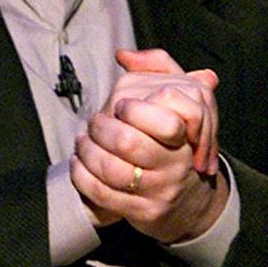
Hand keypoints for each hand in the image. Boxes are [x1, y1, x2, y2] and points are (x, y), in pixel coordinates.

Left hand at [69, 48, 227, 242]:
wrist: (189, 197)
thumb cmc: (177, 141)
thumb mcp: (181, 99)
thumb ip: (158, 68)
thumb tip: (124, 55)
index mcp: (186, 135)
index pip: (164, 120)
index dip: (135, 110)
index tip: (120, 105)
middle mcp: (176, 163)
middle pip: (129, 143)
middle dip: (102, 129)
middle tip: (93, 122)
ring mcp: (160, 190)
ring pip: (112, 170)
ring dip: (87, 152)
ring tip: (82, 141)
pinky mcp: (143, 211)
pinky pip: (103, 194)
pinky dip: (83, 177)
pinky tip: (78, 163)